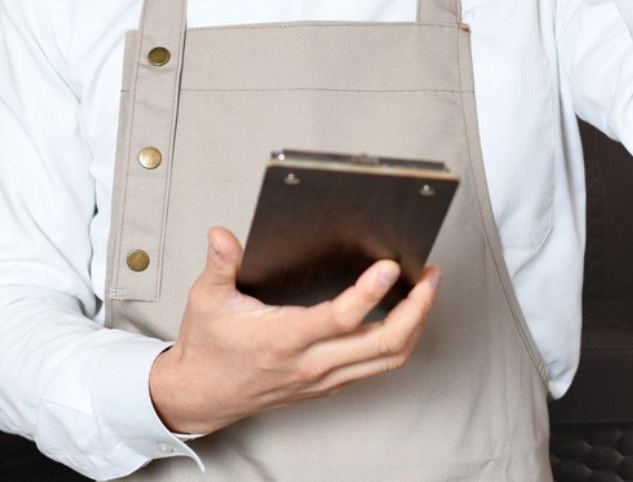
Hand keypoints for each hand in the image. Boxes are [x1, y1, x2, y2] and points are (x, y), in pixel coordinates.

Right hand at [147, 226, 441, 436]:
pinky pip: (375, 366)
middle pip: (384, 343)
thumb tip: (223, 236)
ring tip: (427, 292)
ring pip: (388, 359)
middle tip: (431, 277)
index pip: (340, 318)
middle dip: (417, 309)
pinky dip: (398, 341)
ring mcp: (324, 378)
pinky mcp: (328, 384)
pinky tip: (403, 315)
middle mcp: (311, 363)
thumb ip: (220, 265)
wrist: (202, 395)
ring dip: (416, 325)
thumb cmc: (208, 348)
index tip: (390, 266)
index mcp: (284, 339)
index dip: (370, 292)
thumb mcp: (206, 300)